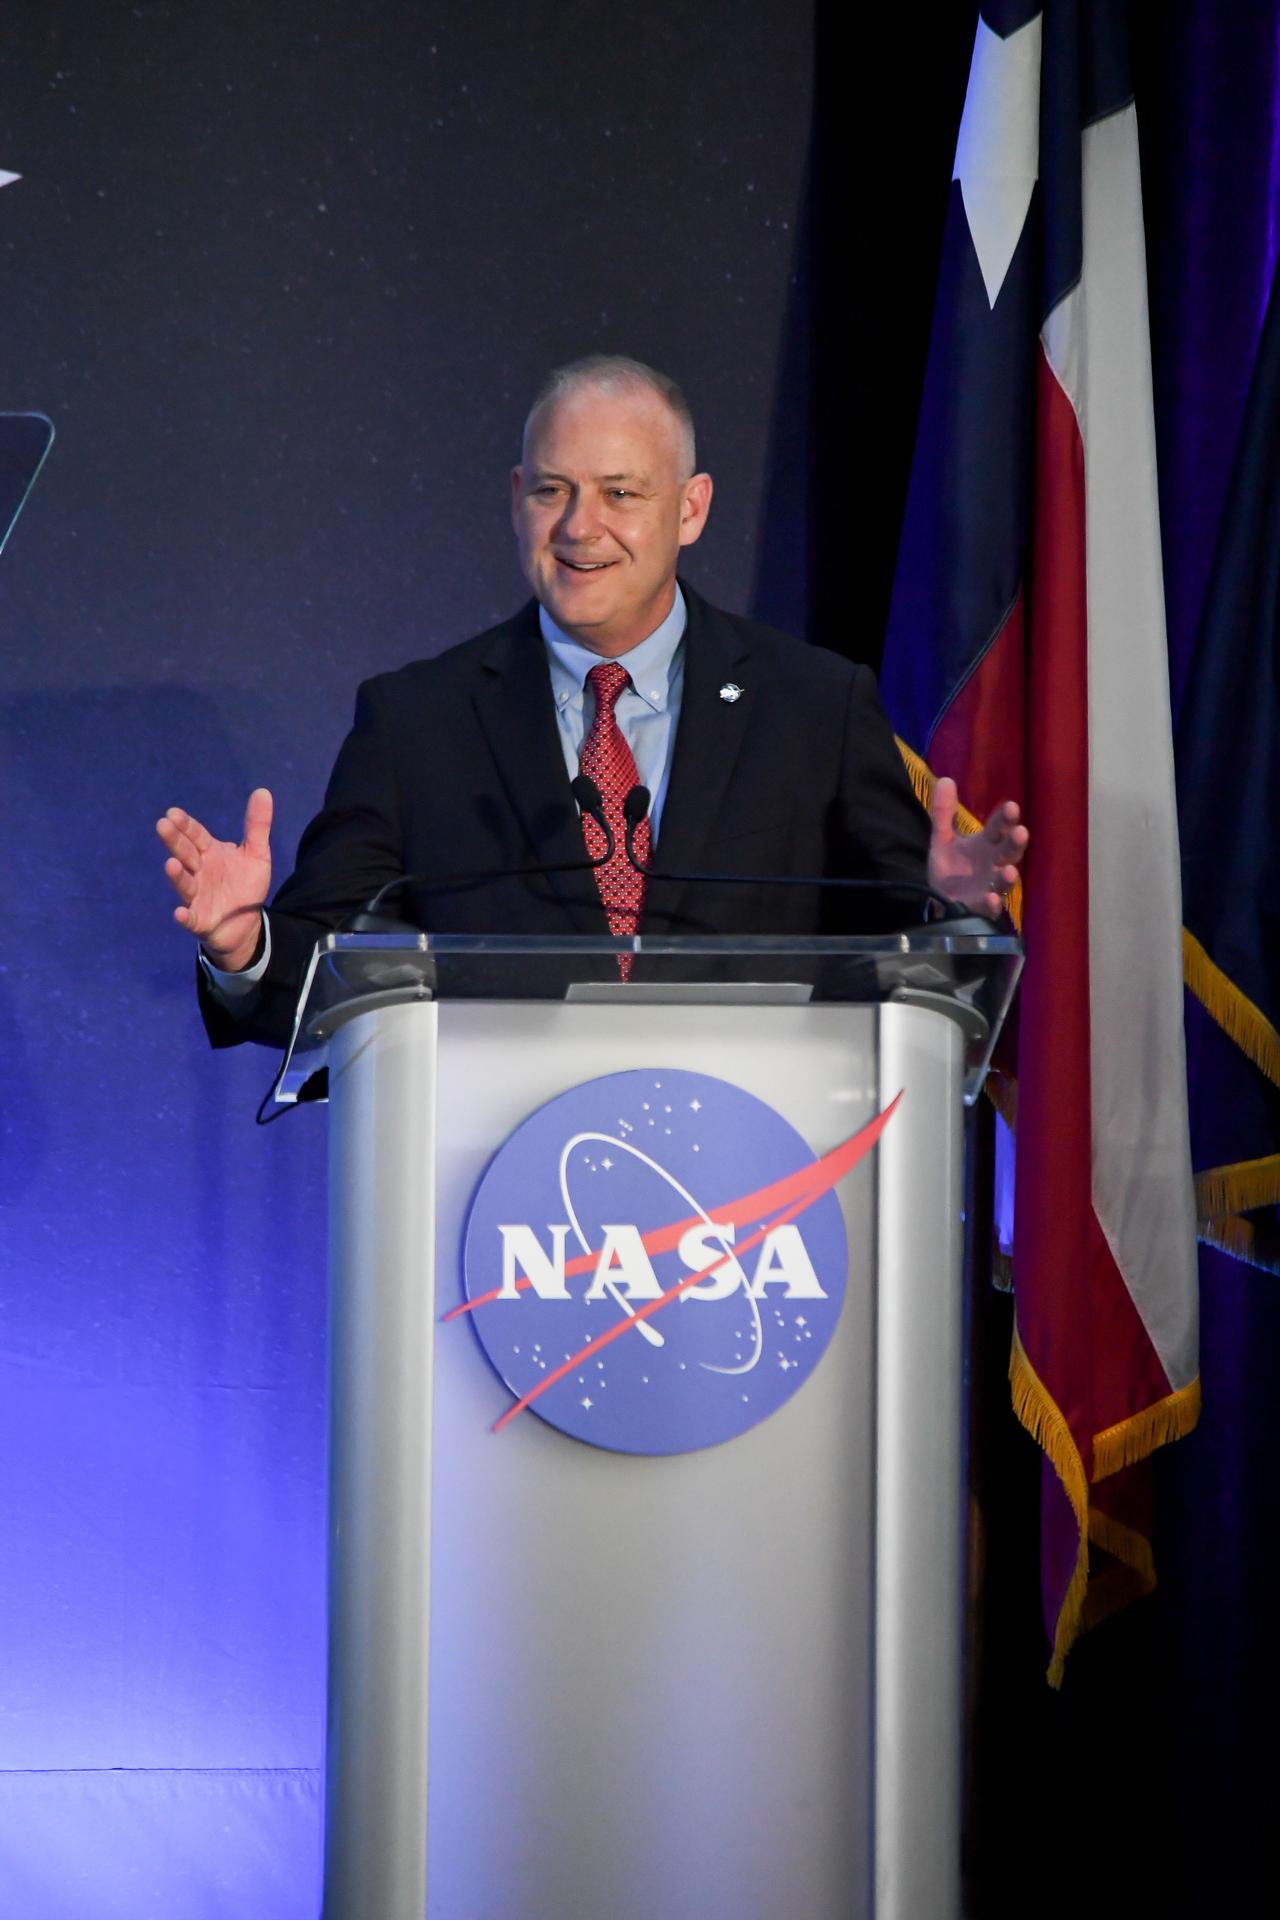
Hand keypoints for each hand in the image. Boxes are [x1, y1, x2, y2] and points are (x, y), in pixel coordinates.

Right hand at [156, 788, 272, 970]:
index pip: (195, 836)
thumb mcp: (257, 853)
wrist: (246, 922)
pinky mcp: (199, 920)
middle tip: (162, 825)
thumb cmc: (245, 885)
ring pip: (185, 884)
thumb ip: (257, 825)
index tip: (173, 813)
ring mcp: (196, 896)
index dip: (186, 825)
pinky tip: (180, 913)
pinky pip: (190, 918)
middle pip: (186, 854)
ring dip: (177, 875)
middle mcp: (198, 872)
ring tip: (170, 864)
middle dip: (174, 841)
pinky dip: (184, 916)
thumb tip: (262, 791)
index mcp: (209, 853)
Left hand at [926, 776, 1026, 917]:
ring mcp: (989, 886)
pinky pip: (989, 907)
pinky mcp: (979, 908)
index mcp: (986, 844)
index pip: (998, 828)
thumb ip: (943, 813)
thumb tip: (944, 779)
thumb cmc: (949, 867)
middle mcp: (993, 864)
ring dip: (1008, 877)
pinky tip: (990, 899)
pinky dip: (991, 904)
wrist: (938, 899)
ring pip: (1003, 882)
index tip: (1011, 806)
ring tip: (1009, 871)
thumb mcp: (943, 838)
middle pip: (1008, 852)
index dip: (1005, 819)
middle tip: (1020, 832)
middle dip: (1015, 843)